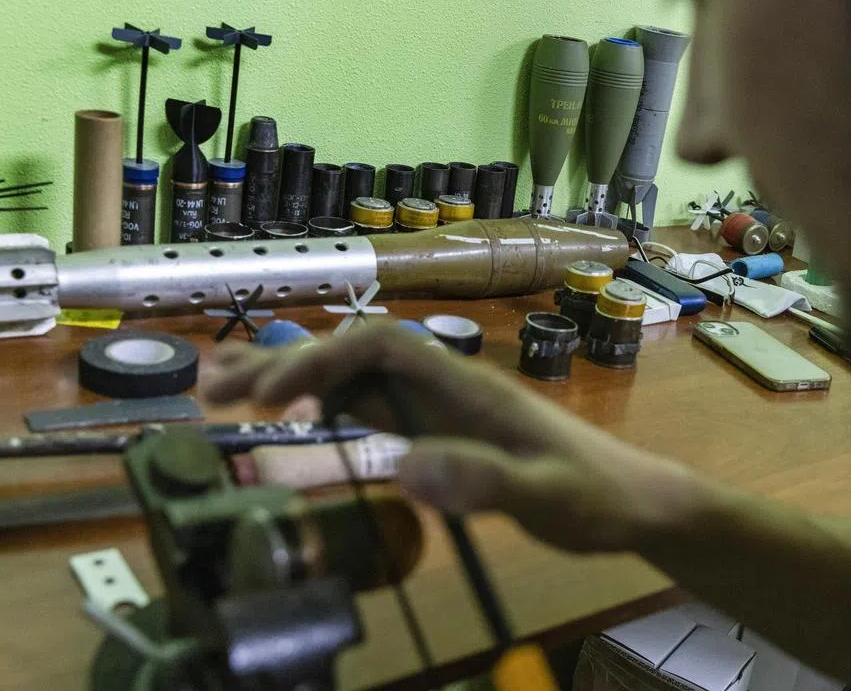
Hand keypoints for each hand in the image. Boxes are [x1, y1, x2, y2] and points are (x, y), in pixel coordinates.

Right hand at [202, 323, 702, 552]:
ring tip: (225, 395)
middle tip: (214, 391)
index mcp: (467, 386)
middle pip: (355, 355)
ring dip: (294, 380)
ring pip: (356, 379)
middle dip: (285, 364)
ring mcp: (443, 407)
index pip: (380, 349)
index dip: (321, 361)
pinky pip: (374, 410)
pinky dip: (325, 409)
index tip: (271, 399)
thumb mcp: (548, 497)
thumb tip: (402, 468)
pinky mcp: (444, 431)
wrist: (635, 502)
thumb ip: (484, 481)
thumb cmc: (598, 497)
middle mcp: (447, 385)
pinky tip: (294, 419)